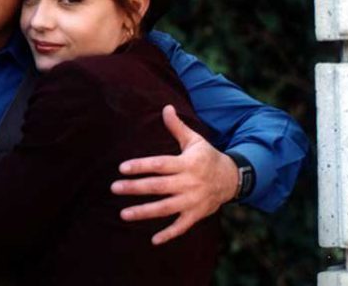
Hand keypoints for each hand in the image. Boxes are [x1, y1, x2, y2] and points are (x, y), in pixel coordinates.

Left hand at [110, 104, 237, 244]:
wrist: (233, 178)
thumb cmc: (208, 157)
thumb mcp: (194, 141)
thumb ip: (177, 127)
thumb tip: (166, 107)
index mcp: (186, 164)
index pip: (159, 165)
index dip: (140, 166)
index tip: (122, 168)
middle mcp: (189, 183)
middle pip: (158, 186)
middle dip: (135, 188)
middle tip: (114, 188)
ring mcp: (193, 201)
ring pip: (165, 208)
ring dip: (144, 212)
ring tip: (123, 214)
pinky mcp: (197, 214)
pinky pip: (182, 226)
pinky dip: (169, 234)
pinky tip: (153, 239)